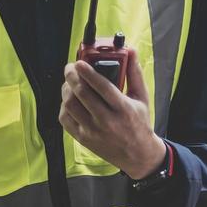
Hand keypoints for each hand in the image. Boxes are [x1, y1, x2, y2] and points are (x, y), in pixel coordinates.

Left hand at [59, 55, 165, 179]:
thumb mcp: (142, 98)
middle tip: (70, 68)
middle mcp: (107, 121)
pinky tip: (70, 100)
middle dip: (72, 76)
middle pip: (82, 94)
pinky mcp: (83, 139)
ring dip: (66, 90)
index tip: (79, 62)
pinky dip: (64, 106)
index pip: (102, 87)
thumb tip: (131, 51)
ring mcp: (93, 131)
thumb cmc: (140, 123)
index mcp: (123, 109)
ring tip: (70, 83)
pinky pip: (65, 119)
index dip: (88, 72)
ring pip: (70, 105)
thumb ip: (134, 73)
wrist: (138, 156)